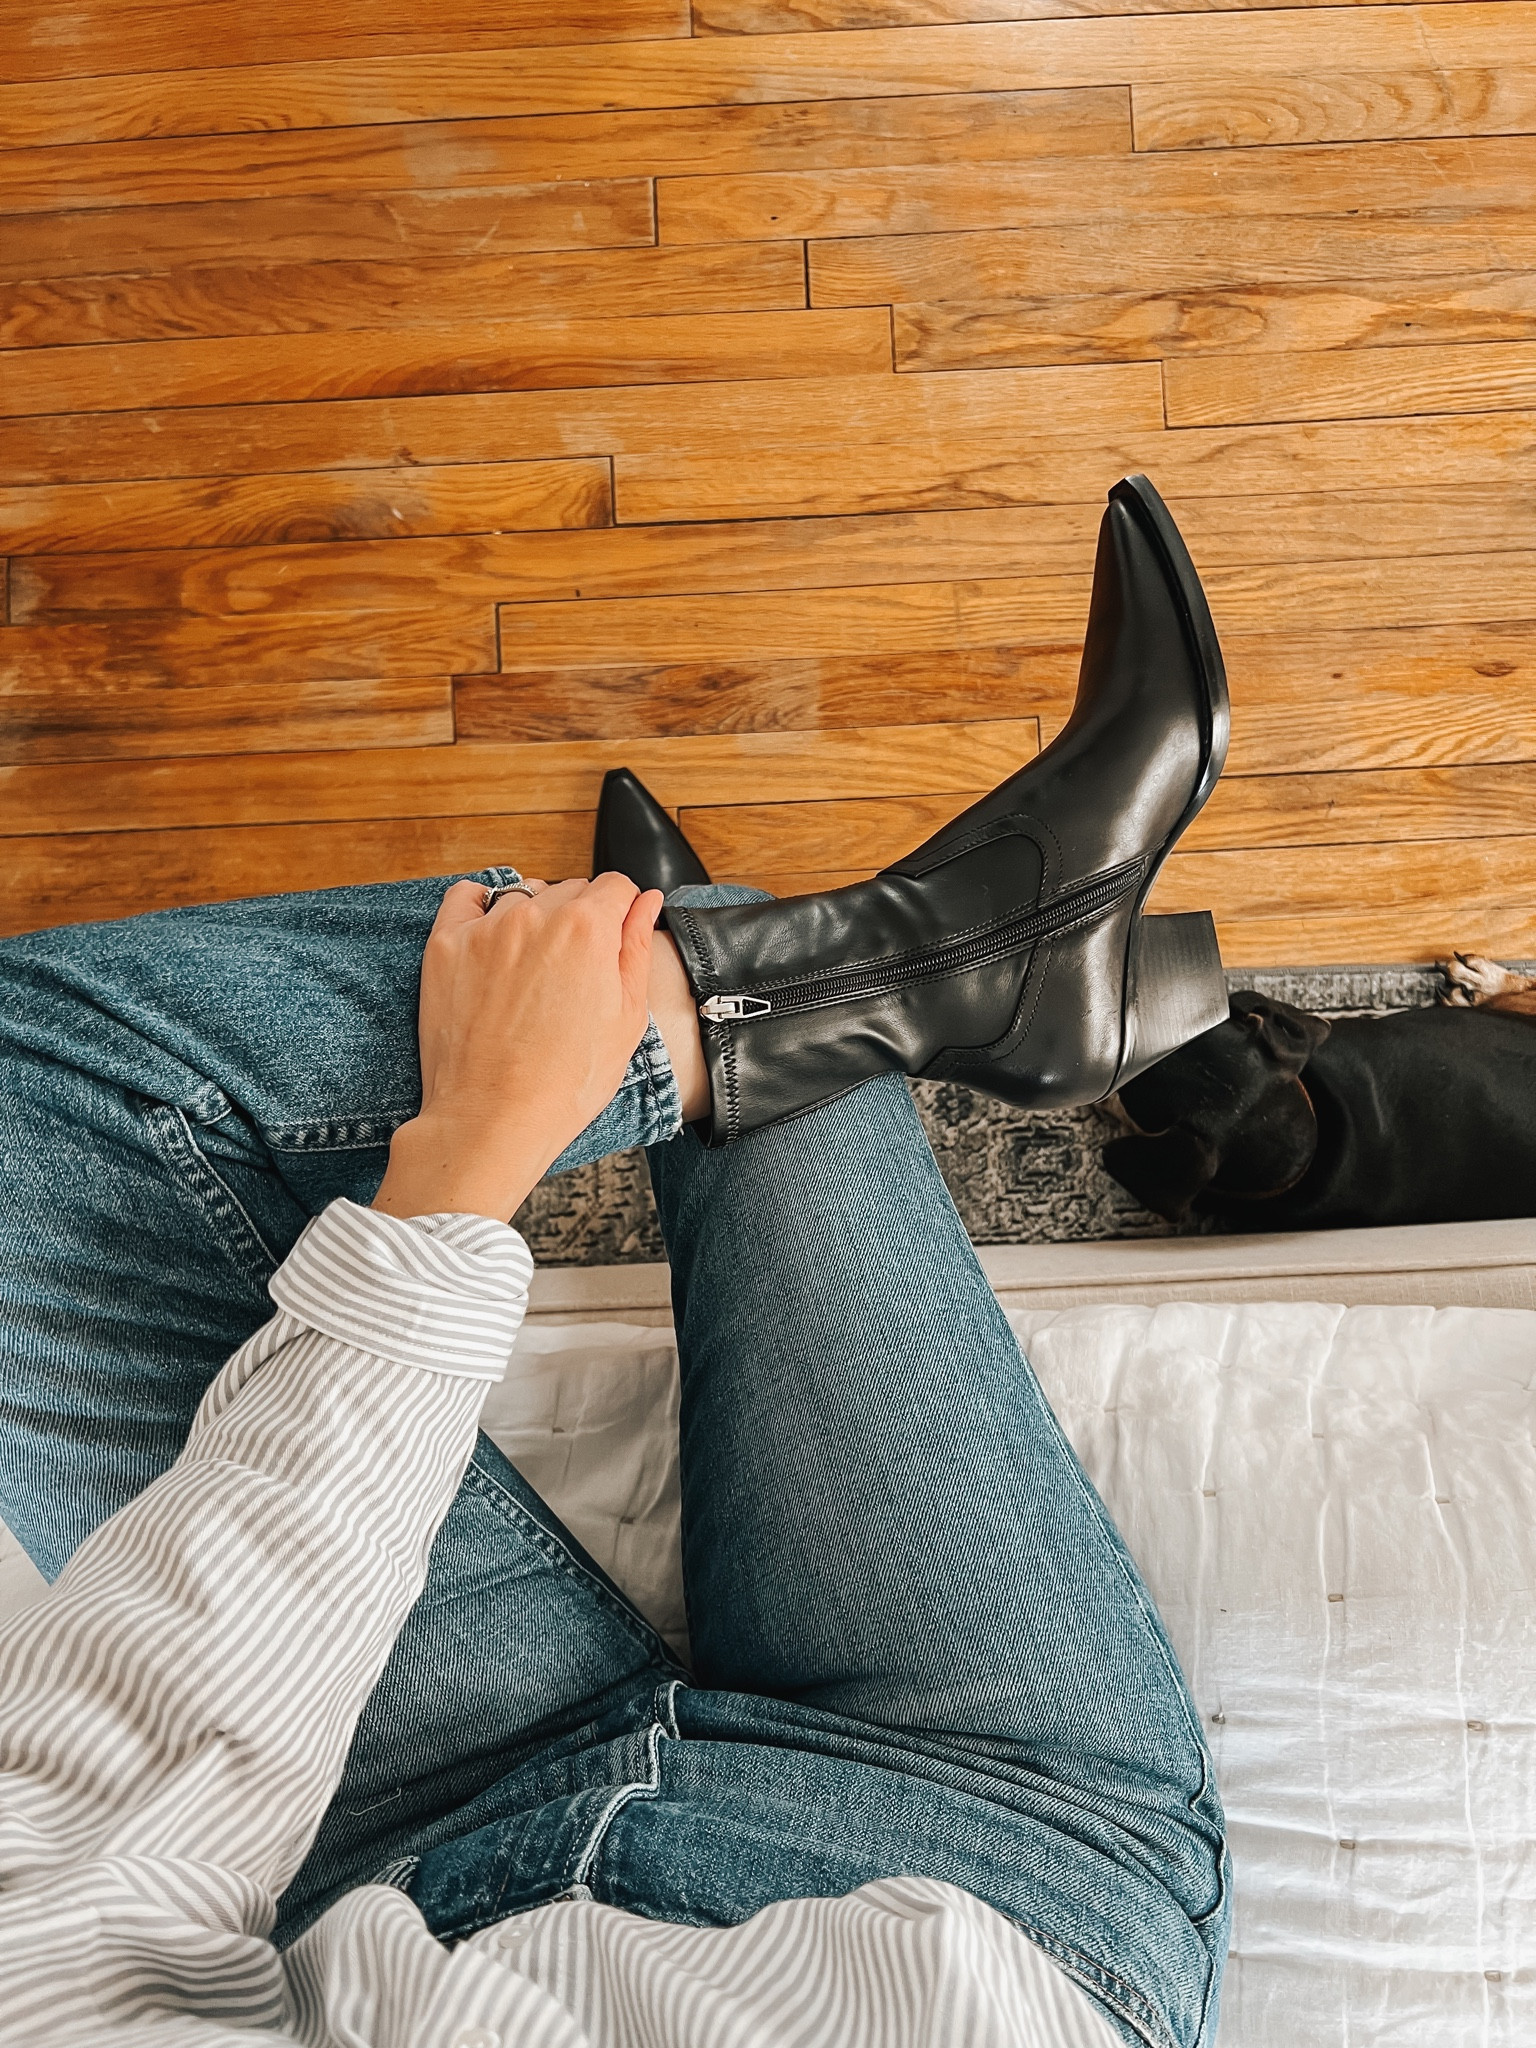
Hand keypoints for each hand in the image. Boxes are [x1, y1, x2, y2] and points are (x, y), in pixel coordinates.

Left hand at [372, 874, 663, 1221]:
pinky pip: (466, 897)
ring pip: (524, 896)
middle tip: (575, 974)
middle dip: (581, 920)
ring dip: (534, 919)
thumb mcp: (627, 1020)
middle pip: (571, 890)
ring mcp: (486, 928)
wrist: (494, 1120)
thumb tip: (646, 903)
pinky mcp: (446, 945)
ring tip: (533, 972)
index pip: (616, 886)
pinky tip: (493, 939)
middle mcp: (536, 917)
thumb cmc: (564, 1084)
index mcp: (588, 929)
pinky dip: (481, 907)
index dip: (622, 914)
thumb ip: (637, 949)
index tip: (614, 938)